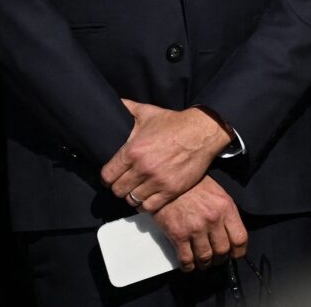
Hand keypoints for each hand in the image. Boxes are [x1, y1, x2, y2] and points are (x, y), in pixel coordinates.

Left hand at [103, 100, 231, 212]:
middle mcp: (142, 168)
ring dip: (133, 196)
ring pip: (132, 200)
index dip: (107, 178)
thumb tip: (116, 102)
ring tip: (137, 190)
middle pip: (118, 190)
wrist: (203, 132)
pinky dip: (146, 204)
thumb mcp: (148, 112)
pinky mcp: (171, 189)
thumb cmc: (174, 123)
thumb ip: (128, 108)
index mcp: (133, 151)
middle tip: (126, 183)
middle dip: (120, 187)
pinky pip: (149, 207)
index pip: (107, 176)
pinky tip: (148, 197)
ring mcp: (157, 180)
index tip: (112, 177)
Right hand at [151, 175, 246, 272]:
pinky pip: (186, 259)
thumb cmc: (193, 186)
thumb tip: (230, 234)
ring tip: (202, 263)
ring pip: (205, 257)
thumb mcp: (217, 193)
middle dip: (220, 259)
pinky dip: (188, 266)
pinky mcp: (178, 235)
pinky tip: (189, 264)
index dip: (238, 252)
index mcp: (226, 208)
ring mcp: (195, 228)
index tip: (235, 255)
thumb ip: (225, 213)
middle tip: (216, 259)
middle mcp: (213, 219)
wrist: (169, 181)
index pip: (240, 238)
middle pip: (223, 251)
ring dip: (205, 264)